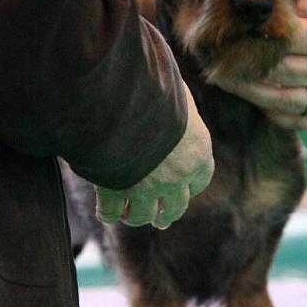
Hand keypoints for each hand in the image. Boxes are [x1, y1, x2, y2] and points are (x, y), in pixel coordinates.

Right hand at [95, 85, 213, 227]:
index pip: (201, 179)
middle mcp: (176, 177)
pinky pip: (110, 213)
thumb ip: (175, 102)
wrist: (126, 100)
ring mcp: (146, 188)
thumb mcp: (176, 91)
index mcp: (197, 153)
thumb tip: (172, 87)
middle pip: (176, 207)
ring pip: (143, 216)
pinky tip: (105, 213)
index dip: (191, 184)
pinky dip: (107, 214)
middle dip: (167, 214)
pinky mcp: (116, 191)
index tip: (185, 186)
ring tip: (130, 217)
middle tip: (161, 219)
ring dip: (137, 217)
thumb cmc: (154, 87)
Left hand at [215, 0, 306, 128]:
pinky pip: (303, 121)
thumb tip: (277, 7)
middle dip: (239, 67)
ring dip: (249, 94)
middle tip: (209, 58)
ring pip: (284, 102)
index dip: (252, 36)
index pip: (284, 41)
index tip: (226, 30)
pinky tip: (259, 103)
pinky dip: (277, 116)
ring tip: (223, 81)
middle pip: (276, 73)